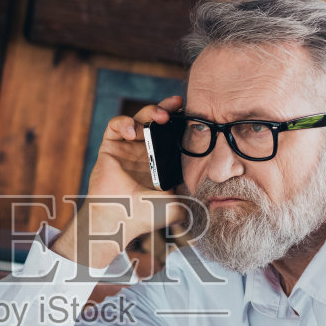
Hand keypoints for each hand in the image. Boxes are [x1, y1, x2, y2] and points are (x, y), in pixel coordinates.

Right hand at [54, 95, 187, 269]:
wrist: (118, 221)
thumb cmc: (145, 215)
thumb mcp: (177, 206)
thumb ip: (194, 201)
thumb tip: (215, 203)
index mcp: (161, 160)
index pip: (171, 134)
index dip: (180, 121)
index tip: (193, 113)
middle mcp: (144, 151)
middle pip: (156, 120)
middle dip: (167, 108)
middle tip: (178, 104)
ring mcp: (127, 148)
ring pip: (138, 118)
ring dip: (150, 111)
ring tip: (160, 116)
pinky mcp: (110, 147)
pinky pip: (115, 125)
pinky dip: (123, 122)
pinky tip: (131, 132)